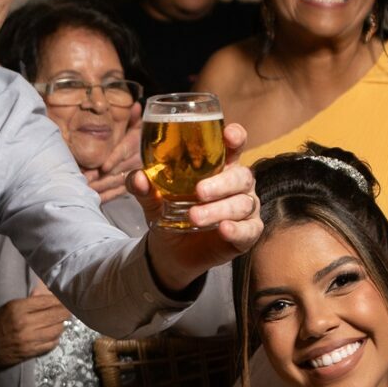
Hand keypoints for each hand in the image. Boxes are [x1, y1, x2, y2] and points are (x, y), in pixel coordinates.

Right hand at [0, 285, 70, 372]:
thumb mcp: (6, 307)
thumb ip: (26, 303)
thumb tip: (45, 296)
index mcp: (17, 309)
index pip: (47, 302)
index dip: (59, 300)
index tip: (65, 298)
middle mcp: (25, 324)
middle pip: (55, 315)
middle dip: (65, 311)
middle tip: (70, 309)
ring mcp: (29, 339)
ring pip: (56, 330)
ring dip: (61, 325)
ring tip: (62, 321)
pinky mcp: (30, 352)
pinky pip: (51, 344)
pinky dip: (56, 338)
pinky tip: (55, 334)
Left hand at [85, 106, 143, 202]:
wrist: (164, 158)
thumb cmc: (146, 138)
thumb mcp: (142, 126)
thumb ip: (136, 118)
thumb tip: (136, 106)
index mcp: (140, 144)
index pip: (125, 151)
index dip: (114, 159)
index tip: (104, 167)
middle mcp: (140, 161)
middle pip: (119, 170)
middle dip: (101, 176)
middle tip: (84, 179)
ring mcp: (140, 177)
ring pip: (118, 183)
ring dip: (102, 187)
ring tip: (85, 188)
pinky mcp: (137, 188)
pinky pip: (120, 193)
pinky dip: (108, 196)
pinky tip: (96, 198)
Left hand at [133, 123, 262, 292]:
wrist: (171, 251)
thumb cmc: (170, 213)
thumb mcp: (154, 200)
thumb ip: (146, 188)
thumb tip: (137, 178)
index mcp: (219, 166)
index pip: (234, 145)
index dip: (236, 137)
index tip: (228, 135)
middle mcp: (237, 184)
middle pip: (241, 176)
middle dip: (221, 183)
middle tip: (198, 192)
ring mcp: (245, 208)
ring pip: (243, 203)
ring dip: (219, 210)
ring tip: (194, 217)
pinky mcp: (247, 233)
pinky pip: (249, 229)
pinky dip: (237, 229)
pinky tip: (224, 229)